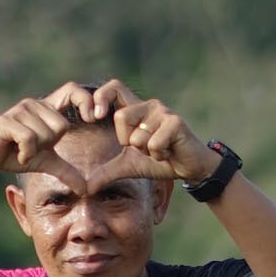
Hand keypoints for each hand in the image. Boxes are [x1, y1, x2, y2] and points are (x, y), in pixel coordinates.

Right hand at [0, 86, 100, 183]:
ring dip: (34, 151)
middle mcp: (34, 104)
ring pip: (45, 134)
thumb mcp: (45, 163)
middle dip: (49, 145)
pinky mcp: (7, 121)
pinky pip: (29, 139)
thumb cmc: (14, 155)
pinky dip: (25, 153)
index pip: (72, 90)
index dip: (86, 100)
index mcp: (46, 108)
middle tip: (31, 148)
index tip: (94, 117)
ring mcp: (19, 110)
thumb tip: (86, 189)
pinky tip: (16, 154)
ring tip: (21, 150)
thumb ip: (67, 171)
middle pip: (61, 126)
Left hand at [83, 80, 216, 186]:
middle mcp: (149, 105)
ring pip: (137, 136)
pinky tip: (169, 152)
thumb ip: (106, 172)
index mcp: (136, 109)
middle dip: (129, 141)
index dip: (101, 97)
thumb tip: (86, 188)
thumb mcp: (128, 166)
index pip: (114, 88)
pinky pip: (154, 144)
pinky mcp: (175, 123)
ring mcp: (163, 112)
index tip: (95, 117)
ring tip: (159, 150)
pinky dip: (159, 155)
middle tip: (145, 147)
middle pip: (121, 117)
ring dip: (146, 151)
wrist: (189, 168)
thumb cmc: (159, 161)